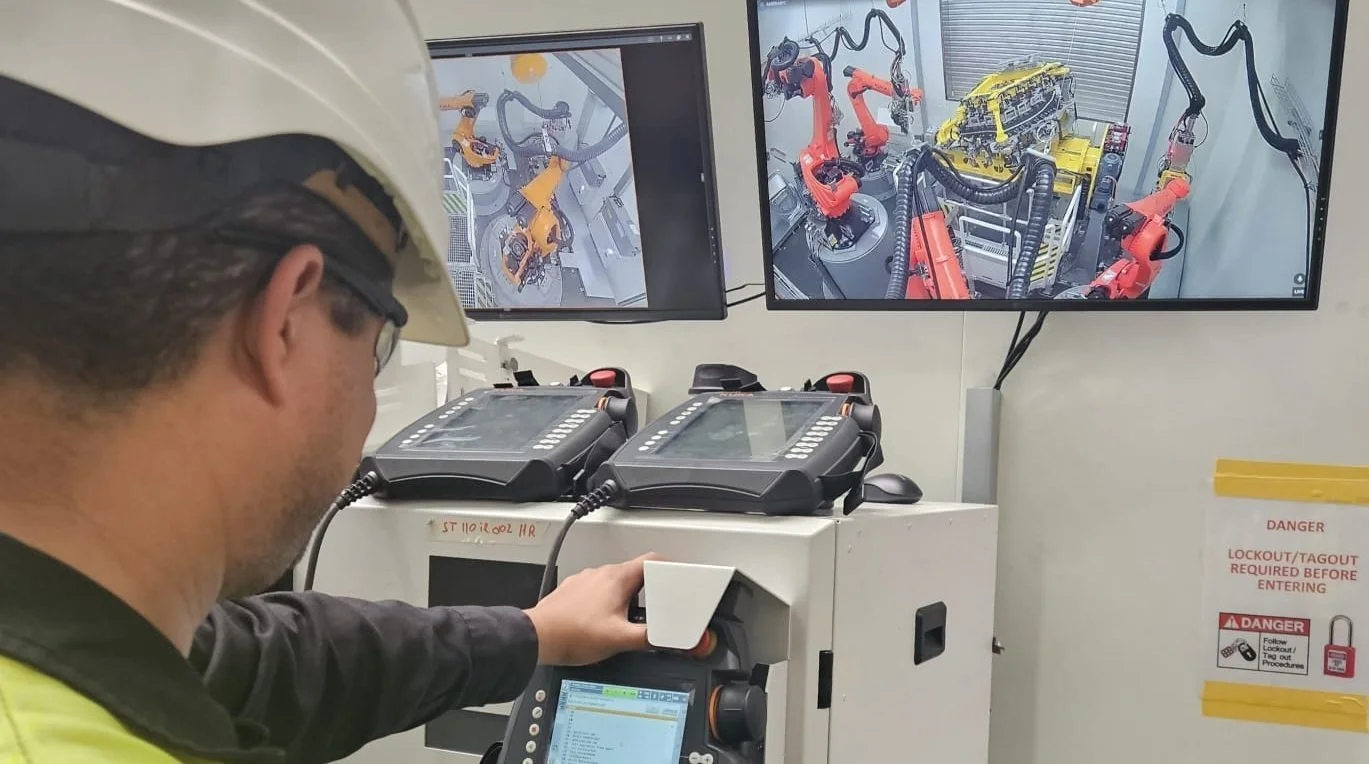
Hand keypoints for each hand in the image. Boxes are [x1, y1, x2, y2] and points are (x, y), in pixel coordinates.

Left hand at [523, 553, 657, 665]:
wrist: (537, 637)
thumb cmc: (573, 634)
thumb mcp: (620, 639)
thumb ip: (649, 638)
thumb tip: (669, 639)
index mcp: (617, 578)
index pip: (652, 560)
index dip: (669, 568)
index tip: (676, 577)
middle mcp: (600, 573)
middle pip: (634, 573)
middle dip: (648, 589)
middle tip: (656, 606)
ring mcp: (585, 580)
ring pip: (614, 582)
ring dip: (625, 597)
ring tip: (627, 618)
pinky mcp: (572, 590)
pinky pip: (596, 590)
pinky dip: (604, 601)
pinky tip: (601, 621)